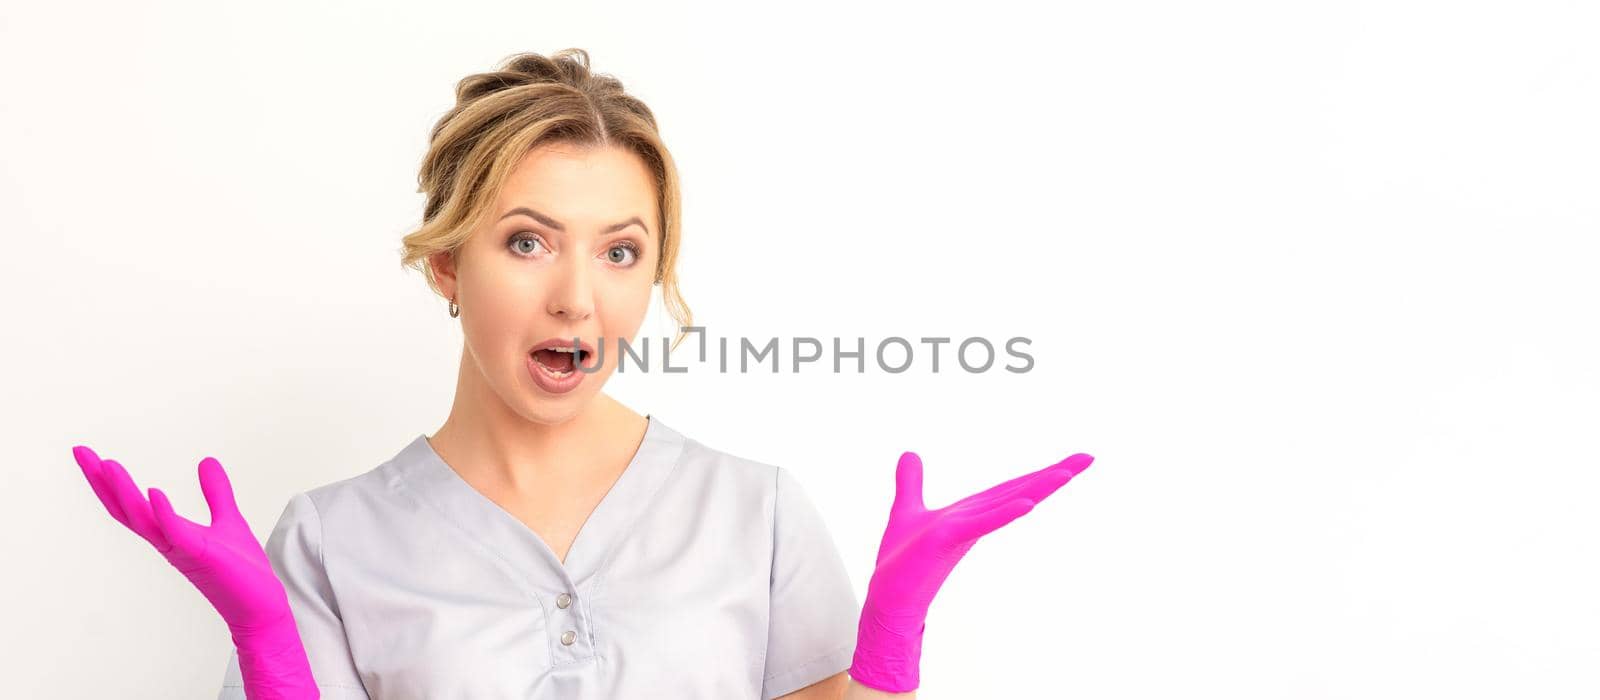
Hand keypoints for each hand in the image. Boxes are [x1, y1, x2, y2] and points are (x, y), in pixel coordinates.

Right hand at [71, 445, 293, 634]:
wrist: (260, 606)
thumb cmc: (242, 569)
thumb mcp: (227, 518)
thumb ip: (216, 492)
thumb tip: (206, 461)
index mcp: (170, 533)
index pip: (130, 505)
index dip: (109, 481)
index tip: (89, 455)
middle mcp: (167, 541)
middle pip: (125, 509)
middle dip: (101, 481)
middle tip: (80, 452)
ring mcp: (181, 549)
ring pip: (142, 519)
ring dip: (124, 492)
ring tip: (106, 464)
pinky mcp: (201, 556)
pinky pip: (176, 533)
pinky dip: (164, 513)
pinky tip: (154, 492)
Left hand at [848, 450, 1094, 691]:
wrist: (887, 598)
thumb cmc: (901, 562)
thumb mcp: (907, 510)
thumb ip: (912, 483)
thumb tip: (909, 454)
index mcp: (972, 511)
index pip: (1012, 487)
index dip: (1042, 472)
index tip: (1074, 460)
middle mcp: (976, 519)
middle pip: (1021, 491)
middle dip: (1054, 474)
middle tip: (1089, 457)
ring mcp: (964, 530)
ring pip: (1008, 504)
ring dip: (1038, 488)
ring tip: (1067, 472)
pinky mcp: (947, 540)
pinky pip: (982, 524)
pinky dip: (1004, 513)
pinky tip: (1027, 504)